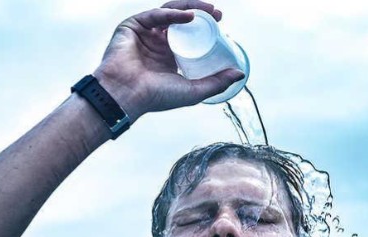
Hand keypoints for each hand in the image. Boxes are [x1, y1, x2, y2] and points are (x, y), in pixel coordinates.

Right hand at [93, 1, 244, 118]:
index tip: (221, 25)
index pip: (189, 36)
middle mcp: (157, 43)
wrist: (126, 95)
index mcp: (168, 57)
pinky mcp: (132, 26)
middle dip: (201, 14)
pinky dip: (172, 13)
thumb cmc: (156, 97)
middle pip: (181, 21)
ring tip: (208, 10)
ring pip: (170, 13)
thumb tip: (240, 73)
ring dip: (190, 7)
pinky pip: (156, 15)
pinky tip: (189, 15)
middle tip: (218, 14)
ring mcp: (145, 33)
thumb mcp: (194, 91)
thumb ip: (216, 83)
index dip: (205, 28)